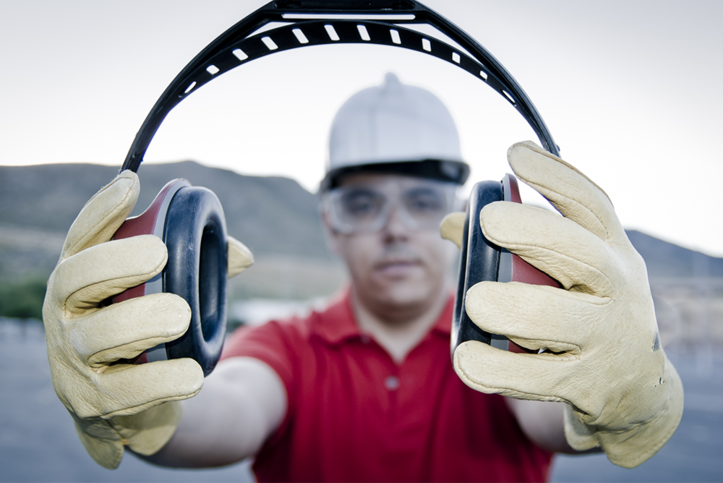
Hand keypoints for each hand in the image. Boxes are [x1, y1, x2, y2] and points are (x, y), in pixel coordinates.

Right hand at [43, 171, 252, 468]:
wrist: (136, 408)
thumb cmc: (151, 334)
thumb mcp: (173, 297)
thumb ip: (203, 271)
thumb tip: (241, 254)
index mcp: (83, 281)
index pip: (81, 240)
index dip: (101, 211)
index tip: (132, 184)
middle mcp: (66, 315)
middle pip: (74, 280)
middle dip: (115, 262)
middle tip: (160, 253)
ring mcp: (72, 361)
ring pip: (95, 337)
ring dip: (140, 322)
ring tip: (181, 317)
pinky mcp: (92, 404)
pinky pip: (124, 391)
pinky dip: (161, 381)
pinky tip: (192, 375)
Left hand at [442, 141, 682, 467]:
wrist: (633, 388)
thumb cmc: (586, 310)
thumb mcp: (566, 272)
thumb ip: (512, 244)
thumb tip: (450, 221)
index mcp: (613, 251)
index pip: (592, 205)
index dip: (555, 176)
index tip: (514, 153)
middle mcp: (618, 289)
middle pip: (584, 254)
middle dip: (536, 232)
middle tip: (489, 220)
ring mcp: (607, 339)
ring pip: (563, 320)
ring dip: (515, 307)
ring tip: (474, 301)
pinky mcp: (587, 385)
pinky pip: (539, 378)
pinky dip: (497, 369)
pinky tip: (466, 358)